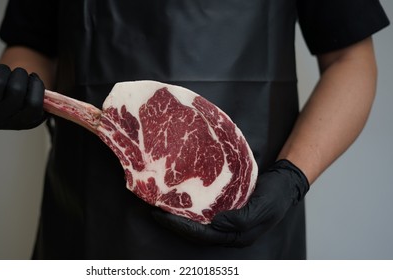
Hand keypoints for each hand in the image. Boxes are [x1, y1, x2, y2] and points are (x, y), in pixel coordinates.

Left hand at [152, 159, 309, 246]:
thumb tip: (216, 224)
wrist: (285, 182)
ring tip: (160, 207)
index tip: (162, 216)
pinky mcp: (226, 209)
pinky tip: (179, 199)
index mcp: (238, 236)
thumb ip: (241, 219)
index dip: (182, 228)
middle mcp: (229, 232)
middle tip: (154, 212)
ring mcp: (226, 221)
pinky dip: (190, 208)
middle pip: (196, 232)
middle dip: (174, 224)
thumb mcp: (263, 208)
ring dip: (179, 217)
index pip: (203, 236)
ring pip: (198, 224)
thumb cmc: (276, 196)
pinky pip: (204, 212)